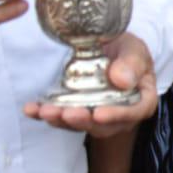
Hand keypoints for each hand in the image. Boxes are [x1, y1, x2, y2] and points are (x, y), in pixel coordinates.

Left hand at [25, 33, 158, 137]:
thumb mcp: (134, 49)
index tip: (100, 114)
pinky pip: (60, 116)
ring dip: (61, 120)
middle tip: (68, 113)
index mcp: (141, 99)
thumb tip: (122, 80)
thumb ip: (132, 63)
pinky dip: (43, 114)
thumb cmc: (127, 50)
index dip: (117, 116)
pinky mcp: (75, 110)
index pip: (134, 112)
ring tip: (46, 111)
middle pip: (104, 125)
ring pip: (80, 124)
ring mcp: (95, 114)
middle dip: (83, 121)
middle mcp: (119, 113)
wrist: (108, 47)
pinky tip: (31, 109)